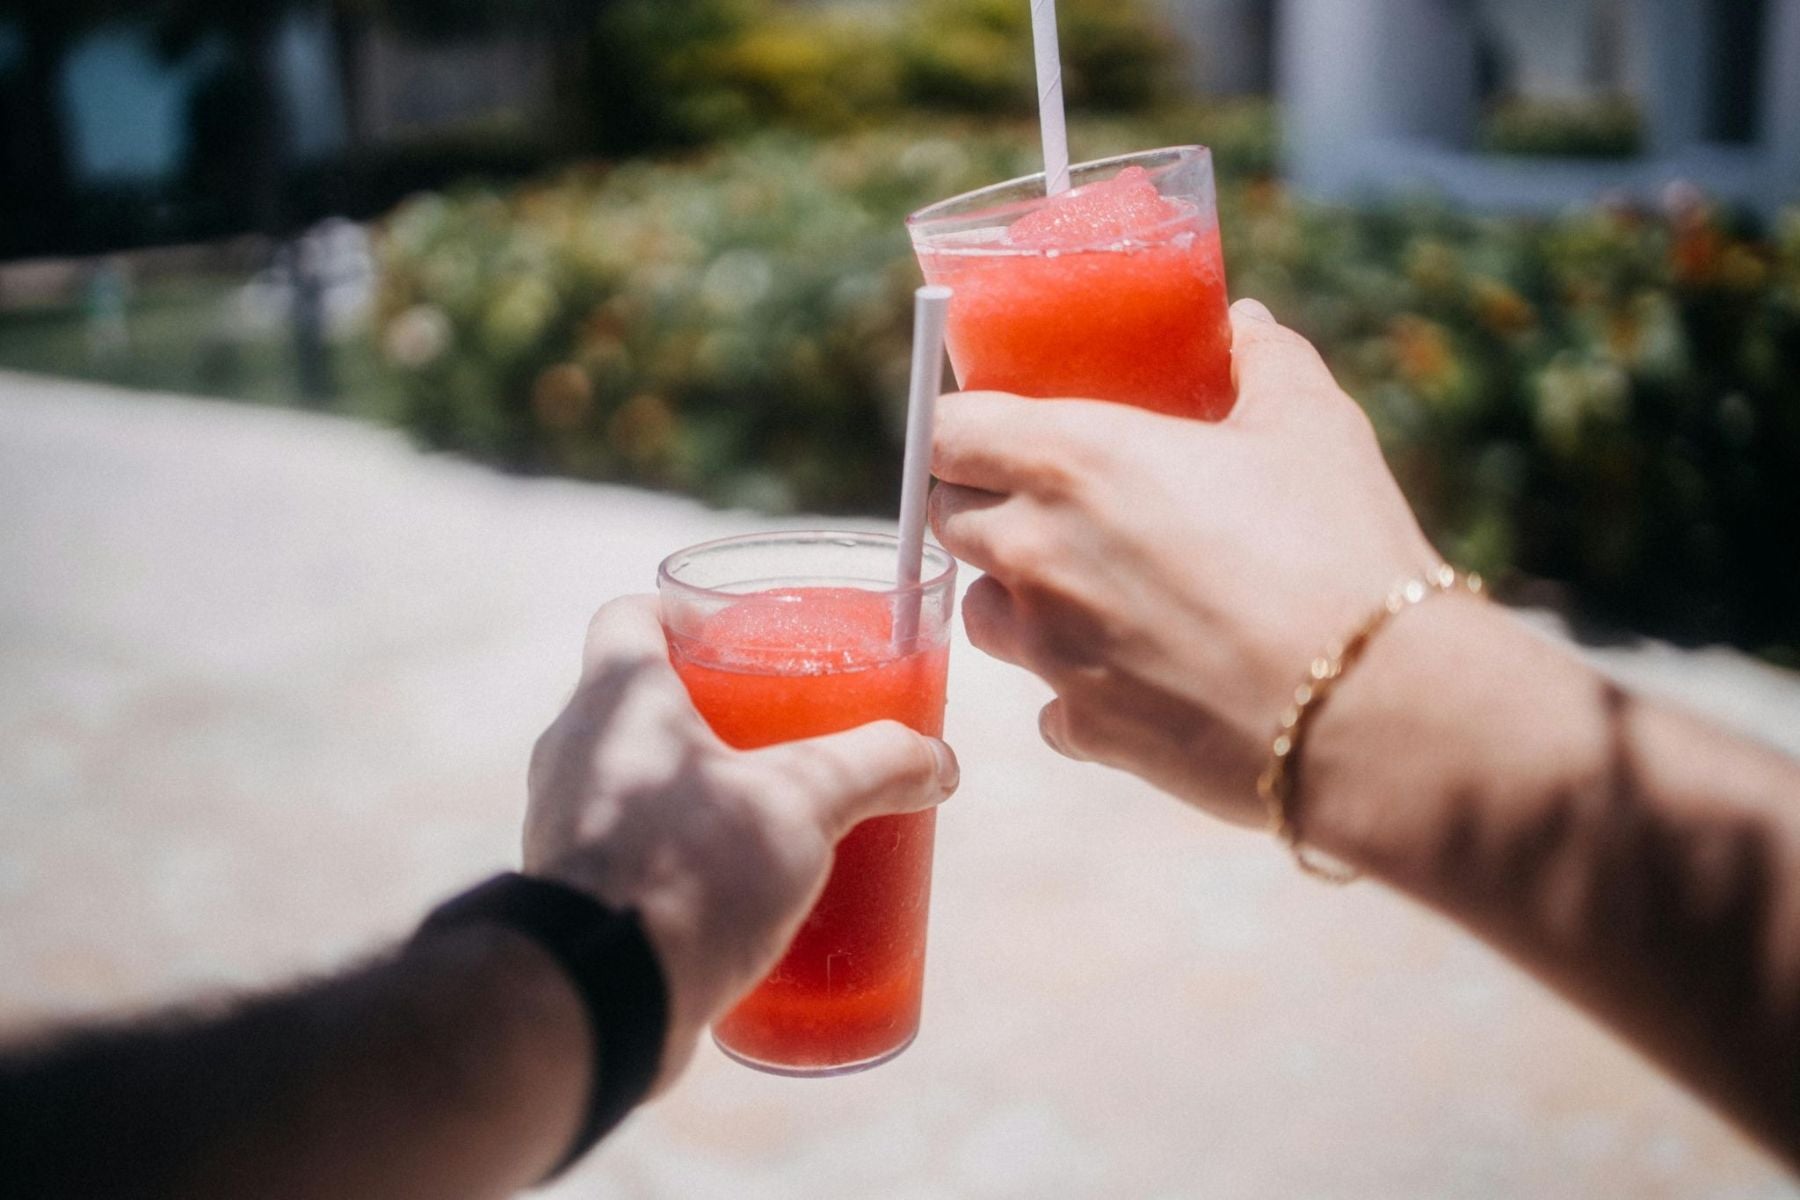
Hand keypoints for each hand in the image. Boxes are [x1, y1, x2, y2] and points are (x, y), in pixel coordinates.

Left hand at [522, 596, 958, 1089]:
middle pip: (638, 700)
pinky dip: (677, 852)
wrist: (600, 997)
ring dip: (693, 785)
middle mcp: (574, 750)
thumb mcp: (805, 801)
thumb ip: (877, 764)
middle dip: (711, 709)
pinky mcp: (573, 895)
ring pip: (633, 778)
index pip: (629, 615)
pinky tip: (735, 890)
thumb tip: (940, 762)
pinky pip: (627, 849)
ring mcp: (564, 824)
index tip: (732, 630)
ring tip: (767, 812)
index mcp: (616, 697)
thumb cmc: (691, 869)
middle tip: (780, 726)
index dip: (680, 612)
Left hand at [928, 299, 1438, 824]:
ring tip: (1089, 589)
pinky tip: (1138, 675)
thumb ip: (1266, 361)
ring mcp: (1049, 650)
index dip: (963, 429)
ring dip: (1016, 598)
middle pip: (951, 521)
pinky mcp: (1084, 727)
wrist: (1371, 707)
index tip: (994, 430)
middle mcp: (1034, 554)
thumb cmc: (1335, 546)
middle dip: (986, 507)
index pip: (947, 431)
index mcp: (1069, 461)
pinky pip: (1046, 705)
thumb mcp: (1311, 425)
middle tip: (1050, 503)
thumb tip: (1247, 325)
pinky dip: (1075, 688)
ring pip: (982, 615)